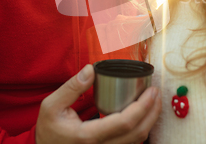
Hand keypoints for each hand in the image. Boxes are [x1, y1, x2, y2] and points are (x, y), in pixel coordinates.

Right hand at [36, 64, 160, 143]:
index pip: (124, 123)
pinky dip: (142, 128)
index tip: (151, 90)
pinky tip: (144, 114)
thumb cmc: (49, 129)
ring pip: (137, 140)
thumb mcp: (51, 106)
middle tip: (157, 93)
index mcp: (87, 137)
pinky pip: (131, 143)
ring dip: (150, 120)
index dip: (143, 107)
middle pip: (138, 133)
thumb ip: (71, 88)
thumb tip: (90, 69)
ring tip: (154, 101)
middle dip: (153, 112)